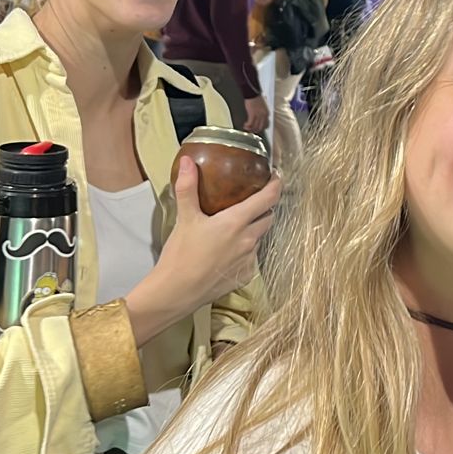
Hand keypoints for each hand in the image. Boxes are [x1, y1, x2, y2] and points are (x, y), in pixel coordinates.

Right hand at [124, 156, 280, 345]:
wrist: (176, 292)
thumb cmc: (180, 254)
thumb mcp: (184, 218)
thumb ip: (188, 188)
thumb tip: (187, 162)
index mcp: (236, 222)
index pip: (268, 199)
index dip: (276, 185)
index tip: (276, 177)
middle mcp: (248, 240)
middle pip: (268, 218)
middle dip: (265, 208)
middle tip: (254, 200)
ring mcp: (248, 260)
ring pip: (260, 238)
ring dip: (254, 230)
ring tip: (237, 226)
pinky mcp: (244, 276)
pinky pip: (251, 258)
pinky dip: (245, 251)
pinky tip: (228, 251)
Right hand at [242, 96, 268, 134]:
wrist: (252, 93)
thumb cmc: (256, 98)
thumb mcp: (263, 106)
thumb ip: (262, 112)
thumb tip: (259, 117)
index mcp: (267, 113)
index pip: (266, 125)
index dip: (261, 128)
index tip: (256, 128)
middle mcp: (264, 116)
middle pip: (260, 128)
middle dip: (255, 130)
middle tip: (250, 130)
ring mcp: (258, 115)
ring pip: (255, 127)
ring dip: (250, 129)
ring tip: (246, 127)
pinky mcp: (252, 114)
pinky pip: (250, 124)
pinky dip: (247, 126)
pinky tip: (244, 125)